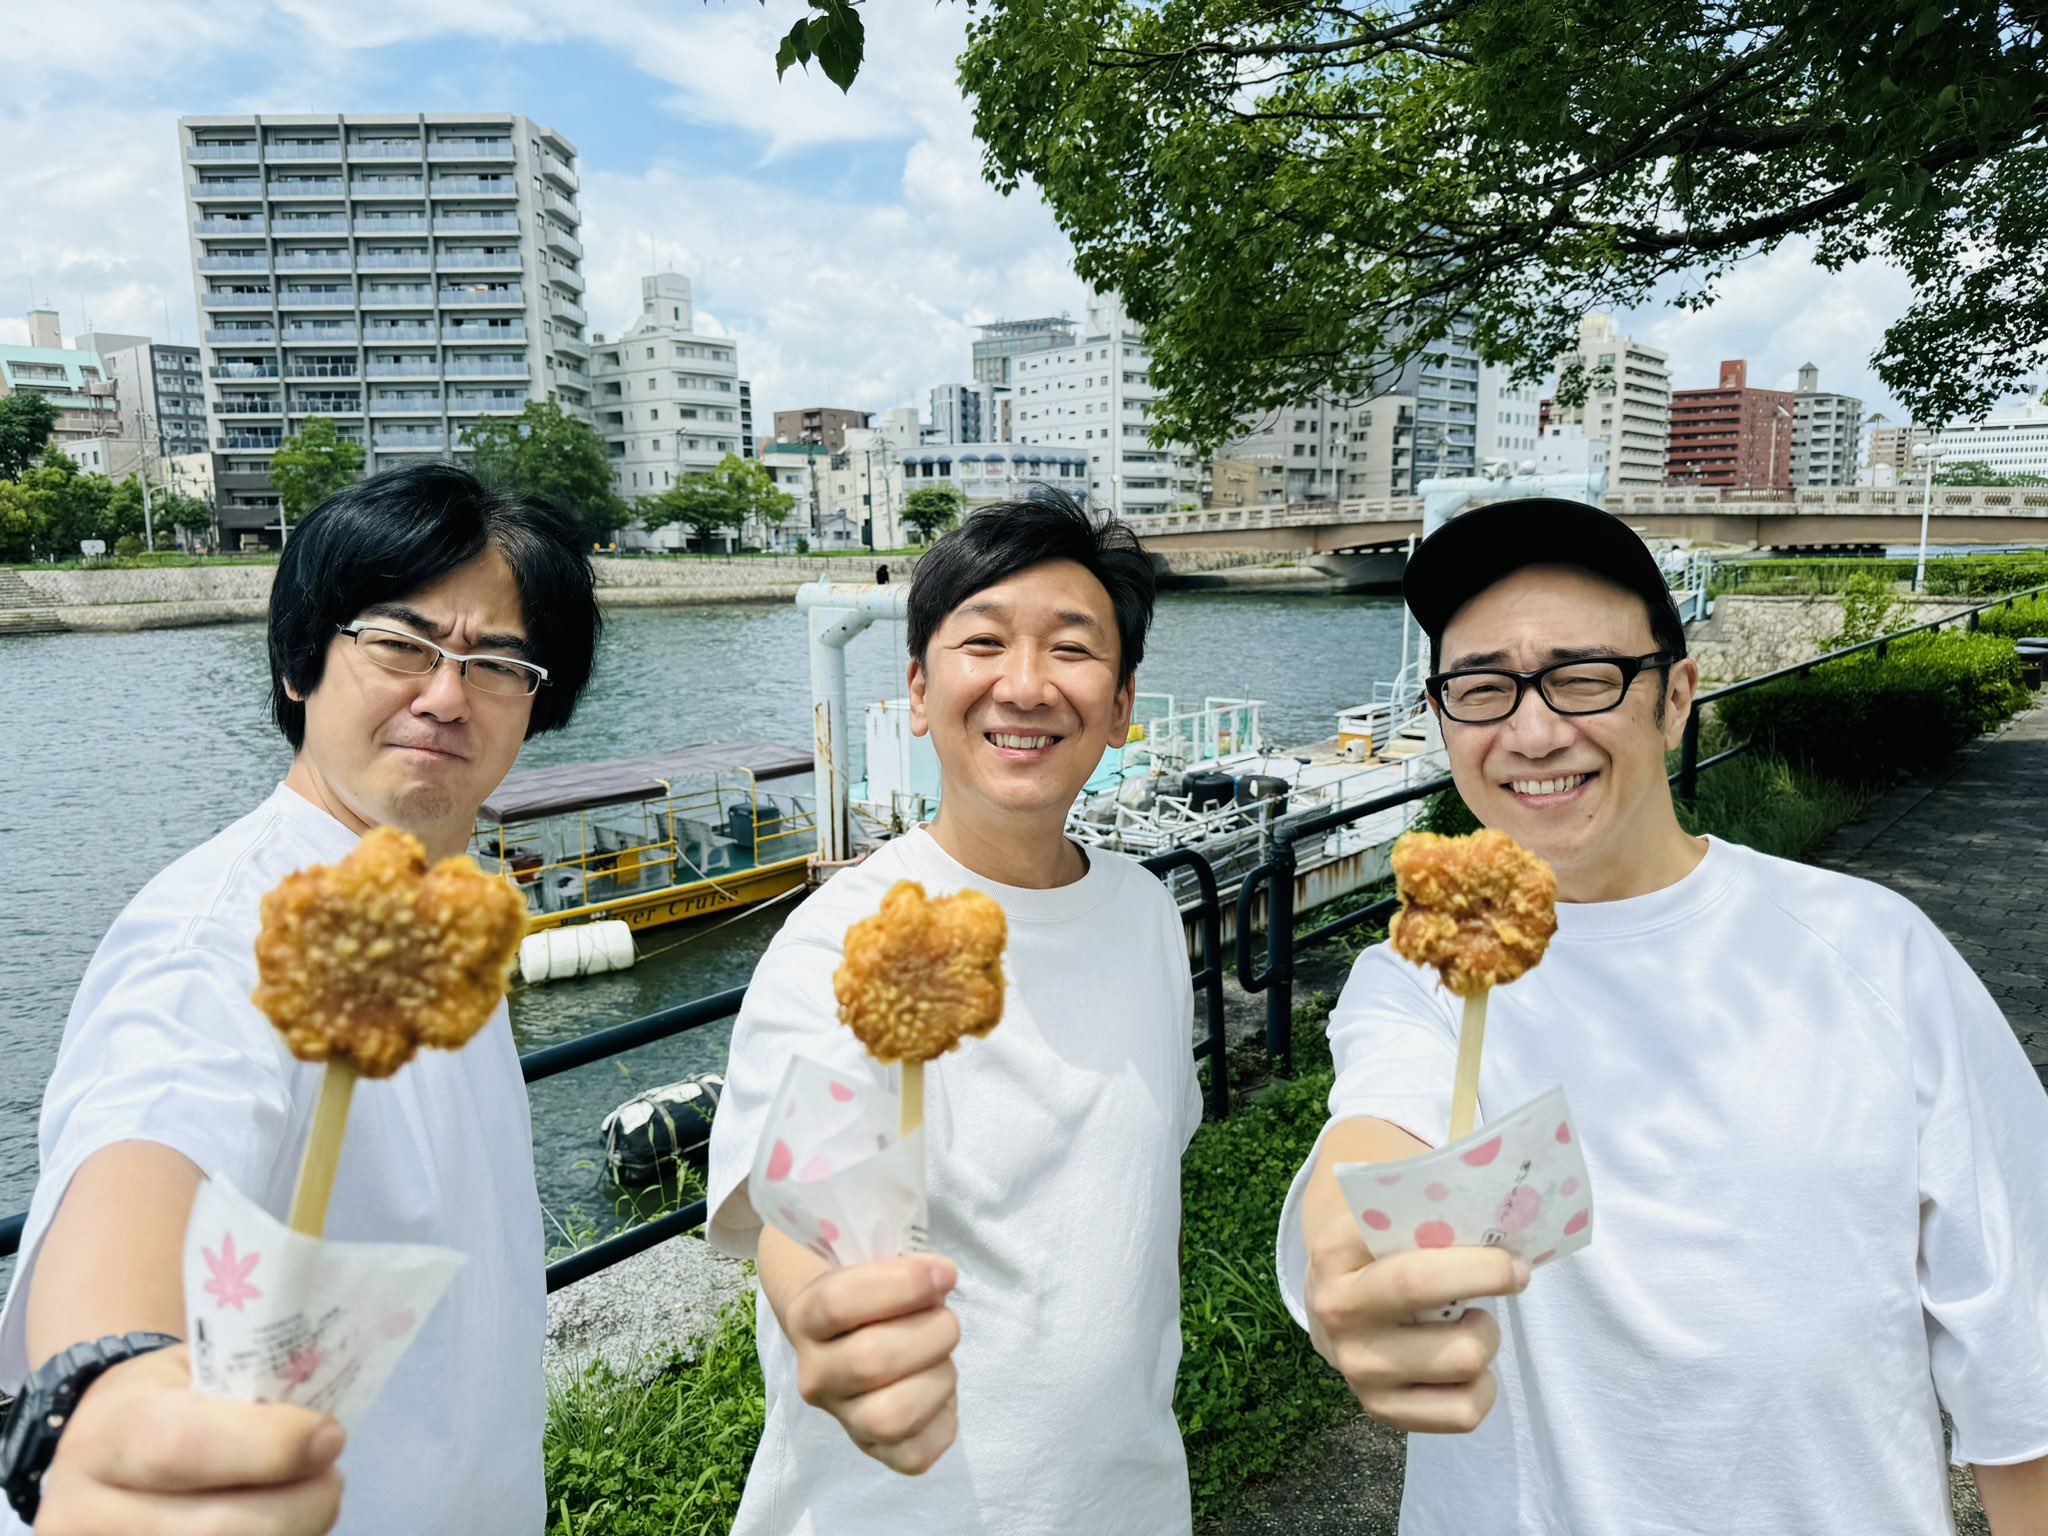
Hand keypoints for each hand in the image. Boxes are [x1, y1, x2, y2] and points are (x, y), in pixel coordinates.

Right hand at [35, 1345, 344, 1534]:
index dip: (273, 1446)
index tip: (330, 1436)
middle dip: (301, 1505)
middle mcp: (89, 1513)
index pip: (186, 1448)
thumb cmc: (163, 1400)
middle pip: (218, 1531)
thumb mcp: (194, 1371)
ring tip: (308, 1497)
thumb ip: (252, 1390)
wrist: (96, 1453)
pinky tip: (281, 1522)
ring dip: (296, 1531)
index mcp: (109, 1435)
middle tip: (331, 1474)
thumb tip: (323, 1427)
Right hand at [783, 1254, 960, 1474]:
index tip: (945, 1273)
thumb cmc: (873, 1291)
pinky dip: (943, 1420)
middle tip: (948, 1319)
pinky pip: (914, 1454)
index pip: (839, 1302)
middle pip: (871, 1361)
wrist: (848, 1336)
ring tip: (942, 1357)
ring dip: (939, 1378)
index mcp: (805, 1317)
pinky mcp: (874, 1451)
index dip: (905, 1285)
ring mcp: (842, 1419)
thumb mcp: (875, 1263)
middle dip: (931, 1332)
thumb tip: (941, 1277)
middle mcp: (815, 1375)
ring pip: (892, 1416)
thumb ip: (904, 1264)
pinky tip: (939, 1391)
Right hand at [1305, 1217, 1527, 1434]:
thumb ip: (1424, 1208)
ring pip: (1465, 1361)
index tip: (1513, 1258)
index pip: (1418, 1266)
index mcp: (1334, 1254)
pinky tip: (1466, 1365)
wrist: (1331, 1307)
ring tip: (1471, 1320)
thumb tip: (1501, 1211)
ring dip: (1486, 1336)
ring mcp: (1358, 1370)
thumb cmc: (1377, 1251)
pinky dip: (1483, 1388)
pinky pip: (1464, 1413)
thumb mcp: (1381, 1218)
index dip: (1480, 1265)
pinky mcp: (1381, 1411)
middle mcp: (1339, 1314)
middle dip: (1491, 1285)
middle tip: (1513, 1276)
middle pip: (1440, 1311)